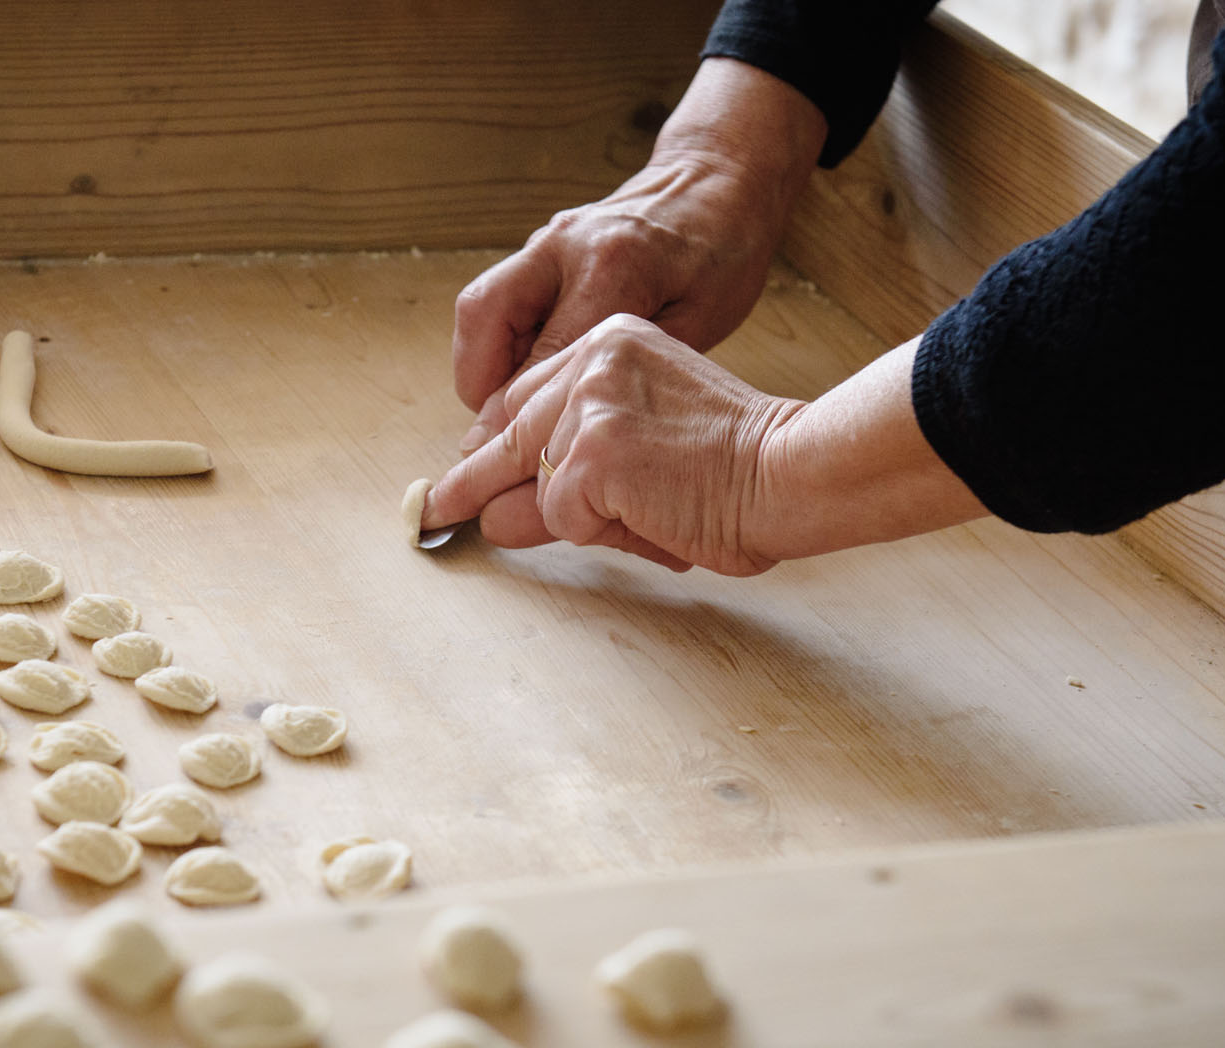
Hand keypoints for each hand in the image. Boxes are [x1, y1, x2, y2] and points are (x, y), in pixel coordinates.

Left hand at [430, 315, 803, 575]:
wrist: (792, 470)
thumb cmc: (740, 465)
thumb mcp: (647, 445)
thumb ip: (575, 467)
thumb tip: (496, 517)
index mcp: (612, 340)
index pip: (526, 395)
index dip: (497, 443)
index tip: (463, 469)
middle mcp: (592, 356)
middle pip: (506, 433)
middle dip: (473, 484)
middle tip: (432, 513)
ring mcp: (588, 401)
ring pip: (531, 483)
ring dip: (574, 517)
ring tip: (650, 509)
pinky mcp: (590, 451)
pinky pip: (559, 516)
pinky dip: (599, 531)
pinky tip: (653, 513)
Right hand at [452, 59, 827, 451]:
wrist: (718, 178)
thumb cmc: (722, 253)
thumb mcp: (698, 323)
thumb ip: (631, 371)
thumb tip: (571, 434)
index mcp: (614, 266)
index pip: (541, 356)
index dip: (519, 417)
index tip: (509, 462)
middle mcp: (565, 245)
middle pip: (482, 316)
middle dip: (478, 384)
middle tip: (497, 432)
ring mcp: (546, 238)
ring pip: (478, 306)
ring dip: (482, 363)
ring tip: (511, 408)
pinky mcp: (541, 243)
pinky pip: (497, 297)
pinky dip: (499, 342)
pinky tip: (528, 375)